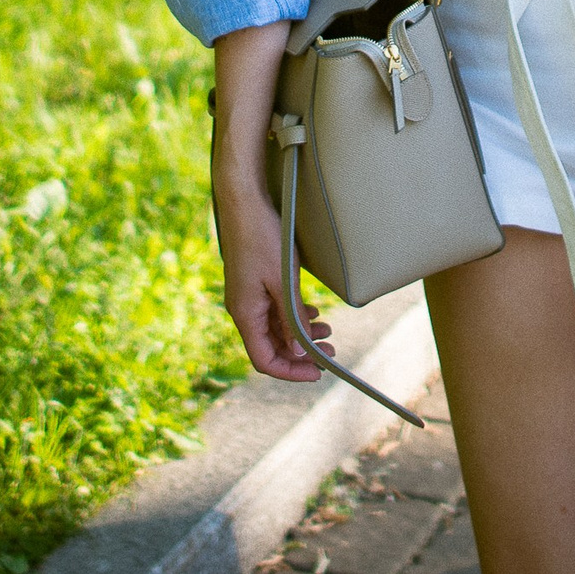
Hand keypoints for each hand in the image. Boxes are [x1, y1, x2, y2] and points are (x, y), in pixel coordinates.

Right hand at [213, 172, 332, 383]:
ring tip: (328, 332)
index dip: (291, 371)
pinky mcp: (254, 283)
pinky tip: (313, 313)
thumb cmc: (263, 237)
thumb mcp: (283, 280)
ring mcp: (248, 296)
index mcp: (245, 313)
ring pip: (274, 328)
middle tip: (331, 352)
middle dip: (300, 354)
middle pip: (271, 347)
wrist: (244, 202)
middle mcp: (243, 309)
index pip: (264, 360)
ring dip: (300, 334)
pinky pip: (273, 310)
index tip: (318, 372)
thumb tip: (300, 352)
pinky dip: (293, 316)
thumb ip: (292, 318)